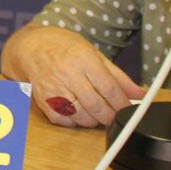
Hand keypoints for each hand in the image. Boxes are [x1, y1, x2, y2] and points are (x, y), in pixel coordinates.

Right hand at [1, 25, 144, 127]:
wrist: (31, 48)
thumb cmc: (63, 47)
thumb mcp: (94, 53)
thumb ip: (117, 76)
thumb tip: (140, 93)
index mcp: (83, 59)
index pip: (109, 89)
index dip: (123, 104)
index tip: (129, 109)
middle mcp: (68, 74)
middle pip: (97, 106)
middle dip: (111, 116)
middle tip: (116, 116)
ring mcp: (53, 89)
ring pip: (82, 117)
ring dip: (95, 120)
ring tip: (98, 113)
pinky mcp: (43, 102)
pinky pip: (65, 121)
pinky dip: (76, 121)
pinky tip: (80, 113)